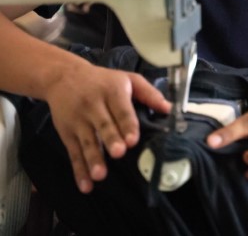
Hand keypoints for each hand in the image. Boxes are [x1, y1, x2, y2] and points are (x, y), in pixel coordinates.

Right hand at [45, 60, 170, 192]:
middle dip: (111, 139)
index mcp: (112, 91)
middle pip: (103, 125)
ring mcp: (79, 120)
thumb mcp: (127, 79)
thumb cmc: (102, 80)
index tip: (133, 139)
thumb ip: (149, 93)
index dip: (127, 124)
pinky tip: (85, 185)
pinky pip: (73, 153)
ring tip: (100, 174)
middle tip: (119, 152)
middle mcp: (94, 105)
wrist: (64, 76)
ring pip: (87, 141)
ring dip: (93, 159)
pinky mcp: (67, 133)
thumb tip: (169, 108)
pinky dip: (79, 170)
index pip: (121, 110)